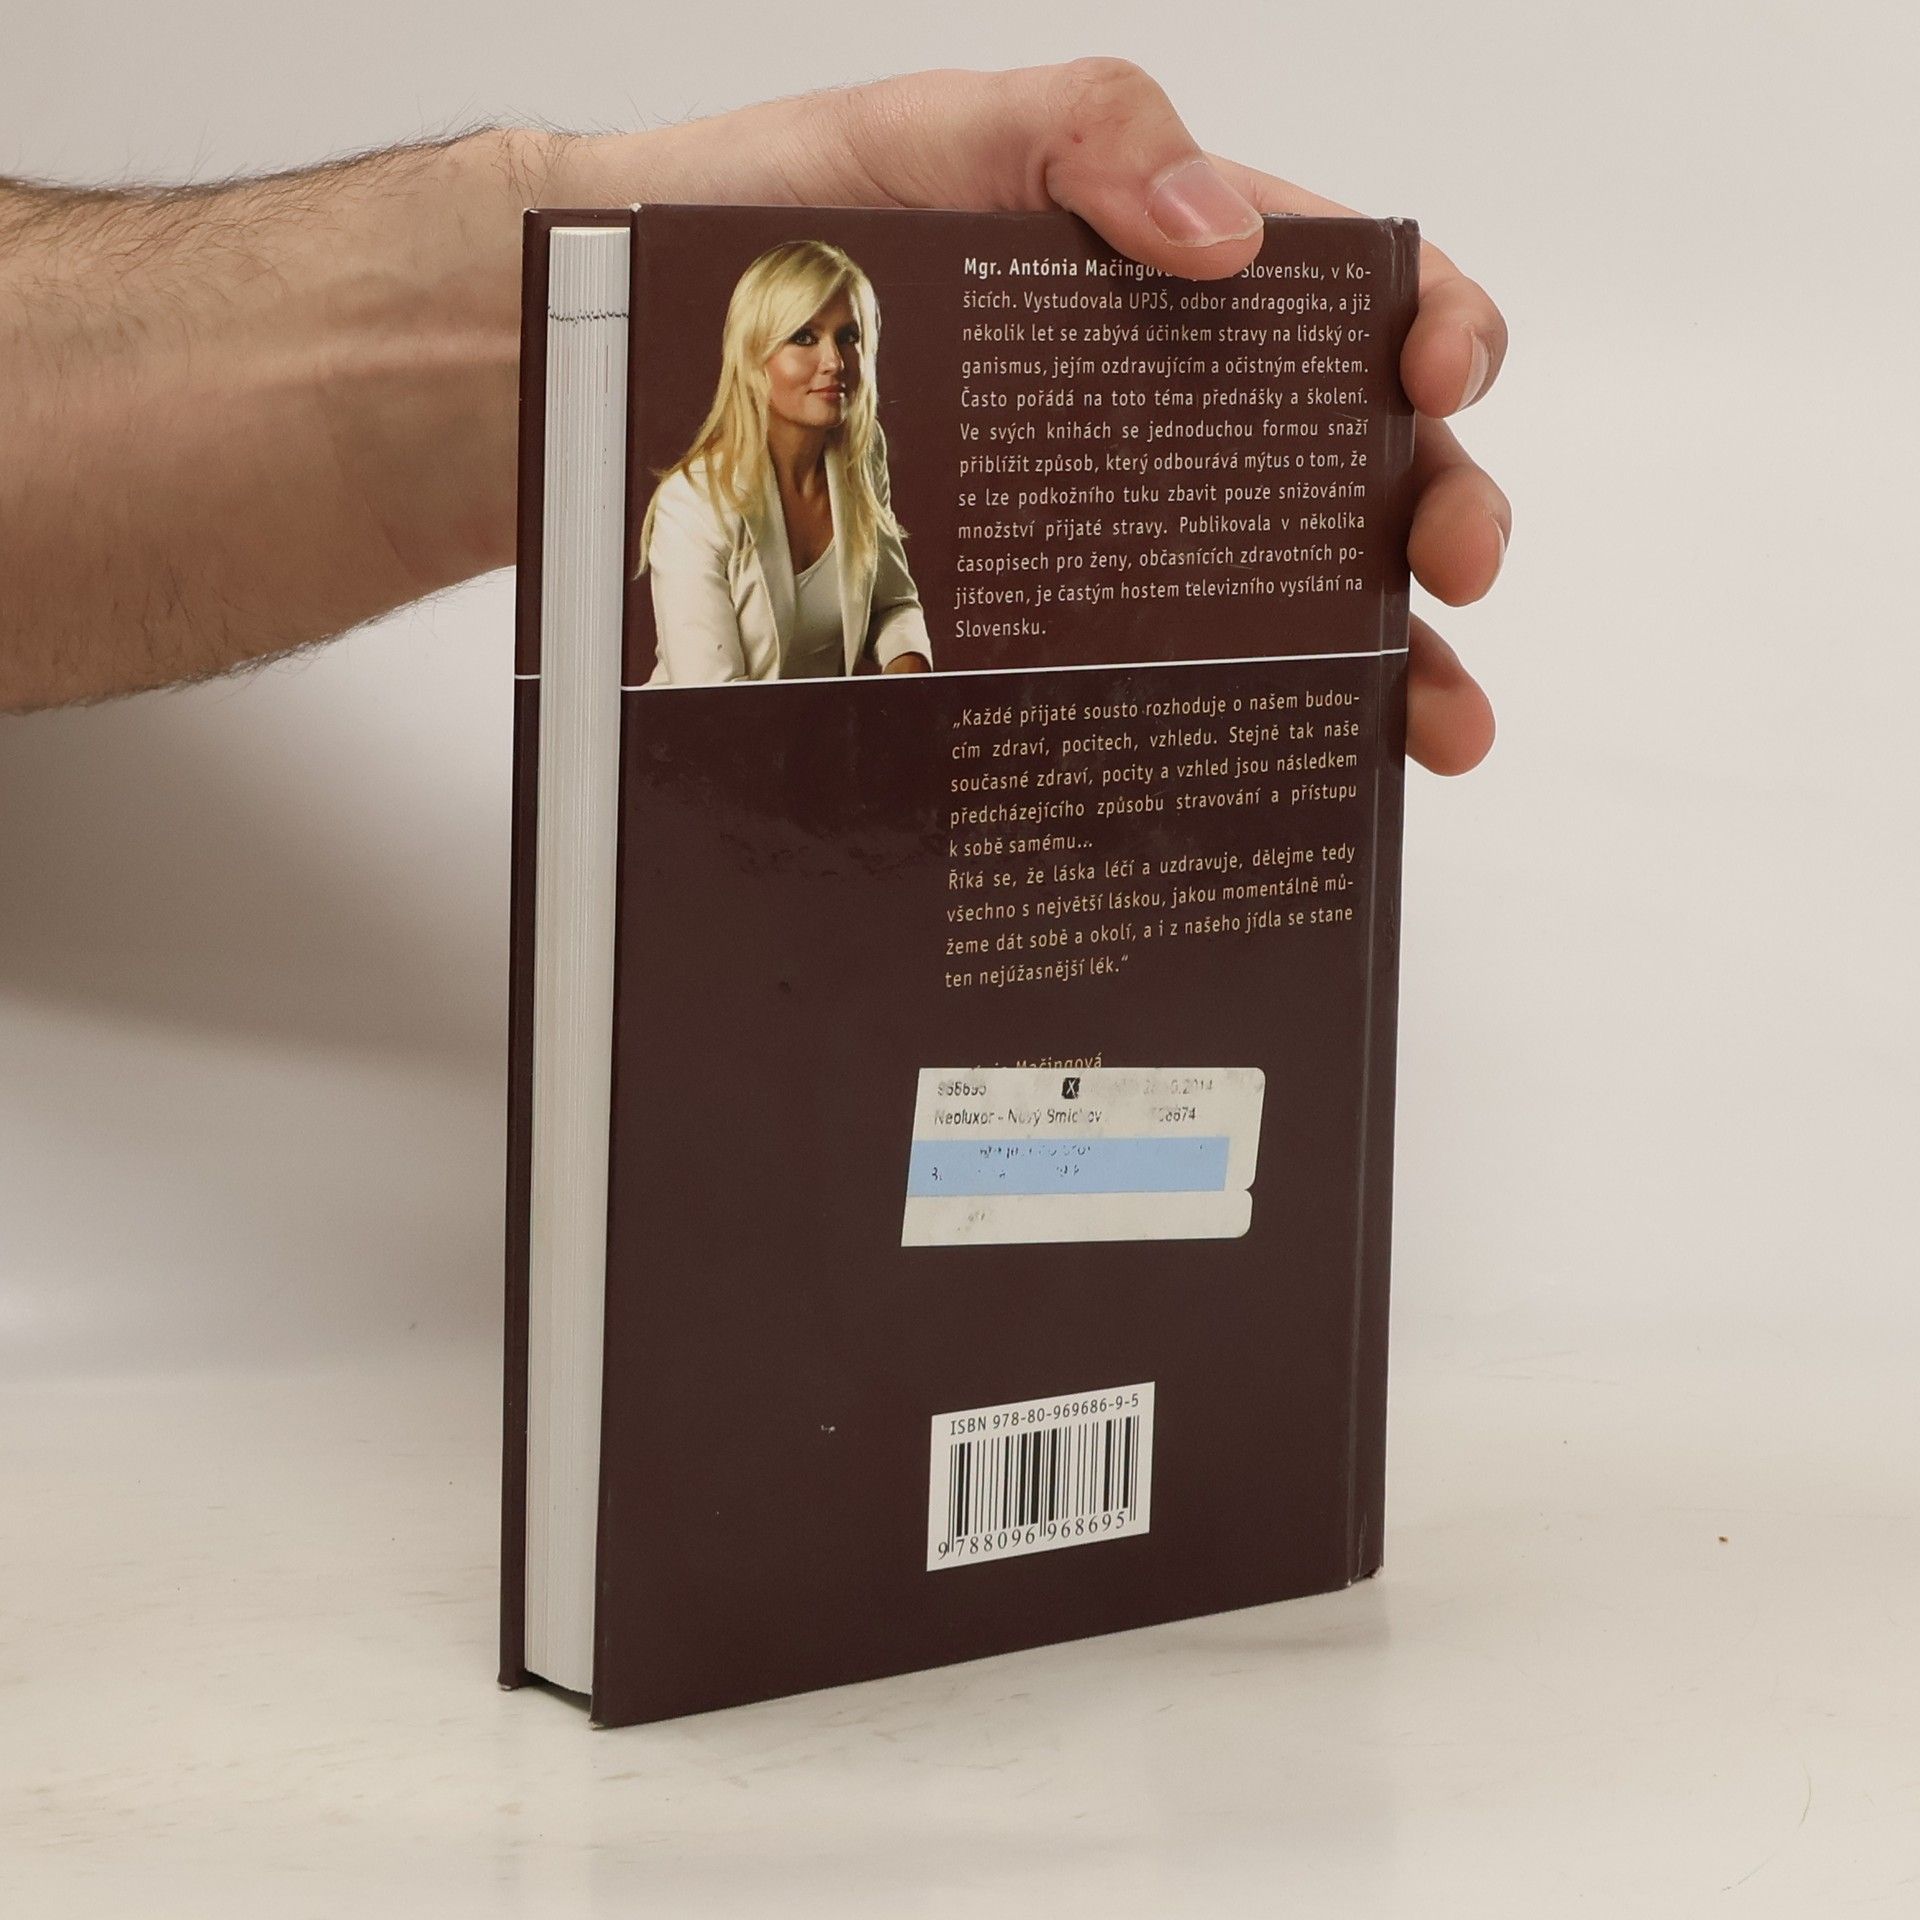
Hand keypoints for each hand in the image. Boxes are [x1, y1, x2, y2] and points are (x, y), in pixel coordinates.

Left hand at [544, 59, 1505, 774]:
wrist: (641, 347)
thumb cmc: (787, 221)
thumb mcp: (940, 135)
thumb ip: (1087, 136)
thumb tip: (1227, 239)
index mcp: (1175, 275)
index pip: (1350, 295)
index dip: (1432, 327)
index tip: (1434, 378)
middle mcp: (1164, 410)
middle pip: (1349, 462)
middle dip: (1436, 508)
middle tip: (1451, 563)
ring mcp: (1110, 527)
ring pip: (1283, 593)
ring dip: (1385, 658)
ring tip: (1431, 722)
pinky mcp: (1046, 618)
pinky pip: (1162, 673)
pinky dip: (1241, 718)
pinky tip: (1282, 766)